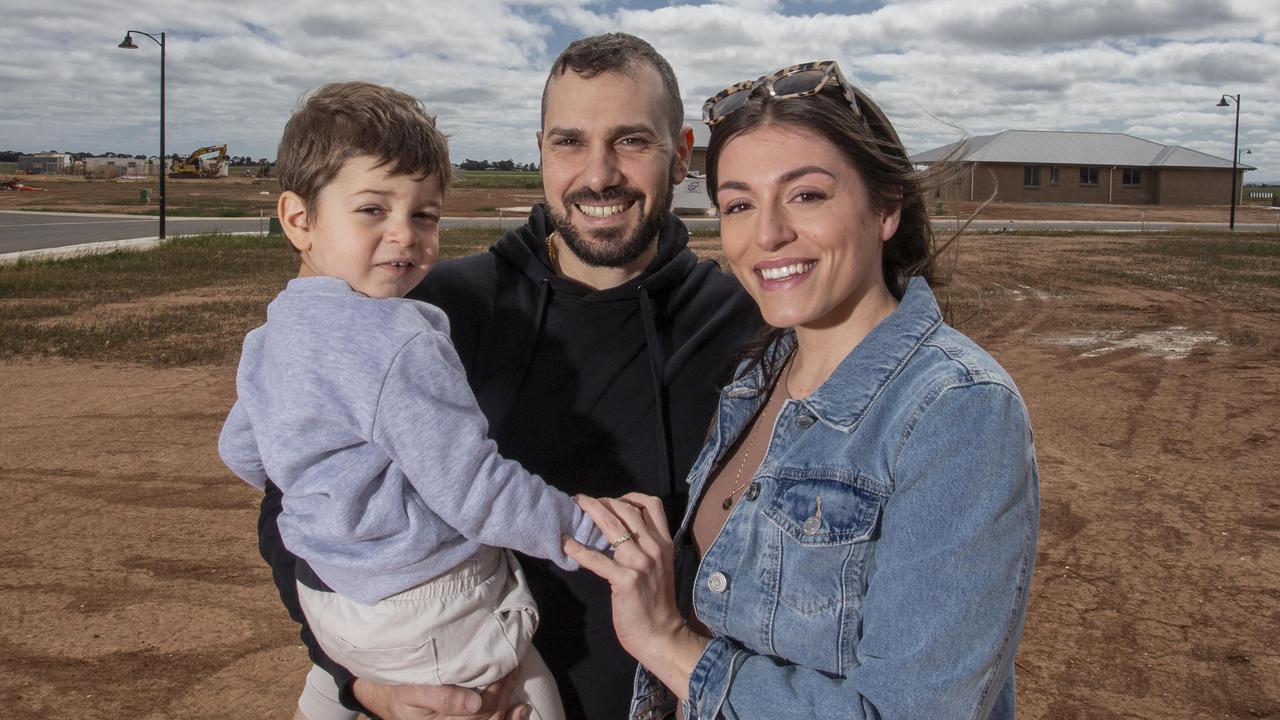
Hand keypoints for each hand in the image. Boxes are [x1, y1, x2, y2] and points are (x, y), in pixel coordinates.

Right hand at [352, 669, 529, 719]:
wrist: (386, 698)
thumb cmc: (397, 690)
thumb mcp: (411, 692)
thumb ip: (440, 697)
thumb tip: (474, 703)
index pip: (478, 711)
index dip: (494, 690)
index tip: (504, 666)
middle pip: (488, 716)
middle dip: (503, 691)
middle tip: (513, 665)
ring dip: (508, 703)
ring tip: (516, 677)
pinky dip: (508, 719)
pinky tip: (520, 709)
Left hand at [565, 494, 708, 697]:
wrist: (661, 635)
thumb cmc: (657, 604)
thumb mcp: (660, 567)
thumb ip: (646, 548)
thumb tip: (618, 532)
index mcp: (664, 543)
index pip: (652, 505)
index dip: (629, 496)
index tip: (611, 501)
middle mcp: (654, 548)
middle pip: (627, 509)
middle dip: (602, 501)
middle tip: (584, 502)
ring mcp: (640, 563)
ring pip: (612, 525)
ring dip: (590, 512)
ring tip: (575, 507)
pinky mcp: (625, 579)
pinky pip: (596, 559)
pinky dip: (577, 549)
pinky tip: (565, 543)